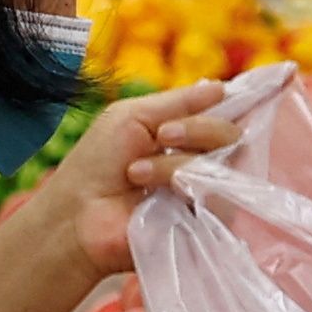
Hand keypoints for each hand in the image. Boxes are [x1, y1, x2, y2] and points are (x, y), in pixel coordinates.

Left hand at [9, 80, 231, 285]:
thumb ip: (180, 102)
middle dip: (198, 129)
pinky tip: (154, 193)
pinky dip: (181, 183)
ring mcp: (206, 195)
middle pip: (232, 135)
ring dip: (176, 162)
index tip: (221, 95)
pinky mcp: (206, 224)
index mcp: (186, 135)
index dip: (229, 104)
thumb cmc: (97, 165)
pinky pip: (220, 196)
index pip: (226, 114)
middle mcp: (203, 162)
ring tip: (137, 173)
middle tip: (162, 136)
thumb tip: (223, 88)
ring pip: (225, 164)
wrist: (78, 217)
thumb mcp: (133, 117)